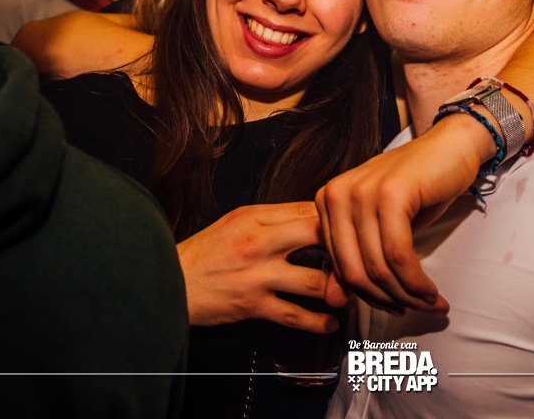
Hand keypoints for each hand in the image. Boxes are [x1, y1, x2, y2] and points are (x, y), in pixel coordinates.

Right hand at [177, 201, 338, 332]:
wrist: (169, 280)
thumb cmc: (206, 251)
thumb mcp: (238, 221)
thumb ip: (275, 218)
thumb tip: (315, 216)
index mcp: (257, 216)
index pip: (310, 210)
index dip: (337, 220)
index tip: (352, 230)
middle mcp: (260, 242)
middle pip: (319, 237)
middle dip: (347, 248)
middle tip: (363, 259)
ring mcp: (258, 275)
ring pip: (315, 281)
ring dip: (339, 290)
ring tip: (350, 295)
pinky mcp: (253, 305)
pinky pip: (295, 315)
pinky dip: (319, 321)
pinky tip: (331, 323)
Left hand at [316, 114, 490, 314]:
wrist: (452, 145)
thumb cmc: (420, 187)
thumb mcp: (383, 225)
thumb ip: (358, 257)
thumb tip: (336, 302)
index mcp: (327, 201)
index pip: (338, 266)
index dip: (367, 296)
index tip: (395, 308)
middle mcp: (337, 193)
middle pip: (355, 271)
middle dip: (387, 300)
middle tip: (417, 310)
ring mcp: (362, 191)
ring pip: (378, 266)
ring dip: (408, 294)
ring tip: (431, 304)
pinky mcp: (391, 193)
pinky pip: (399, 254)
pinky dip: (416, 280)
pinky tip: (432, 291)